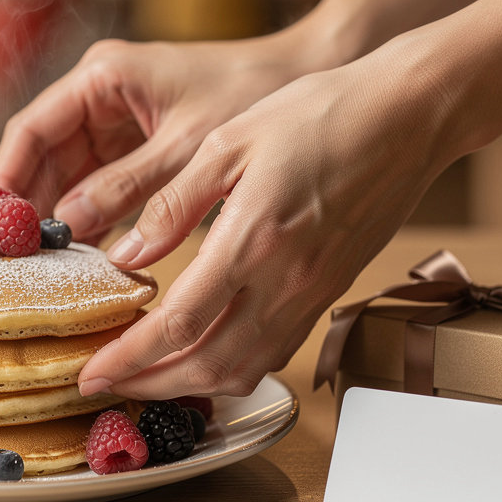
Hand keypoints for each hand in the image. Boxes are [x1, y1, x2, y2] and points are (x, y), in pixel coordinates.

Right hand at [0, 31, 321, 242]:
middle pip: (44, 158)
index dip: (5, 180)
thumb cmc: (250, 90)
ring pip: (70, 176)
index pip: (31, 130)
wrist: (303, 74)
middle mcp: (101, 96)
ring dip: (59, 218)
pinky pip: (101, 186)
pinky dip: (93, 218)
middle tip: (13, 262)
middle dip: (29, 208)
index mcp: (103, 76)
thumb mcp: (186, 146)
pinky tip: (85, 258)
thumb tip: (69, 227)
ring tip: (42, 269)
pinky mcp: (140, 145)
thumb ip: (128, 186)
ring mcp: (119, 121)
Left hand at [75, 41, 456, 399]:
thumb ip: (174, 202)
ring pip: (246, 370)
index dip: (128, 360)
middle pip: (209, 367)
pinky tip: (207, 355)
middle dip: (150, 386)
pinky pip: (278, 352)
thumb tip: (128, 253)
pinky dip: (234, 370)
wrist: (409, 117)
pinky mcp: (331, 291)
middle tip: (108, 384)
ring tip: (149, 377)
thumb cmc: (320, 114)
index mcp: (252, 239)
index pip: (178, 325)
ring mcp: (314, 292)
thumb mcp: (229, 141)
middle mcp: (286, 280)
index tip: (91, 372)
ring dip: (192, 387)